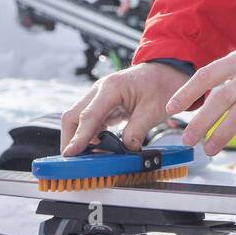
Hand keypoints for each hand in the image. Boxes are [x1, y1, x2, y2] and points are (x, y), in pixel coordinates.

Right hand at [60, 61, 189, 155]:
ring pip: (77, 119)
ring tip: (87, 158)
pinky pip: (88, 121)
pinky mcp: (102, 104)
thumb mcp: (154, 110)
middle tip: (75, 162)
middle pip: (73, 116)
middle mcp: (99, 90)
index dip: (79, 138)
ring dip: (79, 138)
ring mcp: (98, 96)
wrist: (165, 72)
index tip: (70, 154)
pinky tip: (97, 148)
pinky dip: (89, 135)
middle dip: (70, 139)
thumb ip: (137, 131)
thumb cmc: (161, 85)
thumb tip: (126, 150)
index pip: (89, 116)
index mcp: (111, 87)